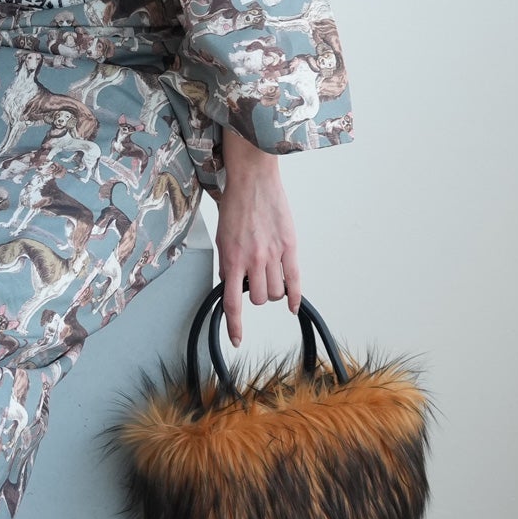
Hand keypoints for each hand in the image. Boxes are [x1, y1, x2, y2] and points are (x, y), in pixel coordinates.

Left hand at [215, 125, 299, 345]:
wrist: (252, 178)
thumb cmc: (235, 204)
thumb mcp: (222, 237)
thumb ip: (228, 263)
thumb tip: (232, 285)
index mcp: (232, 258)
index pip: (233, 303)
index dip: (235, 326)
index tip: (237, 340)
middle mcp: (253, 260)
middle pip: (257, 299)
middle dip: (252, 294)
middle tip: (250, 280)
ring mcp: (273, 254)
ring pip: (275, 293)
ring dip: (270, 291)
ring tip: (267, 276)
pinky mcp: (290, 246)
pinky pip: (295, 280)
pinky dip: (294, 297)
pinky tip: (291, 306)